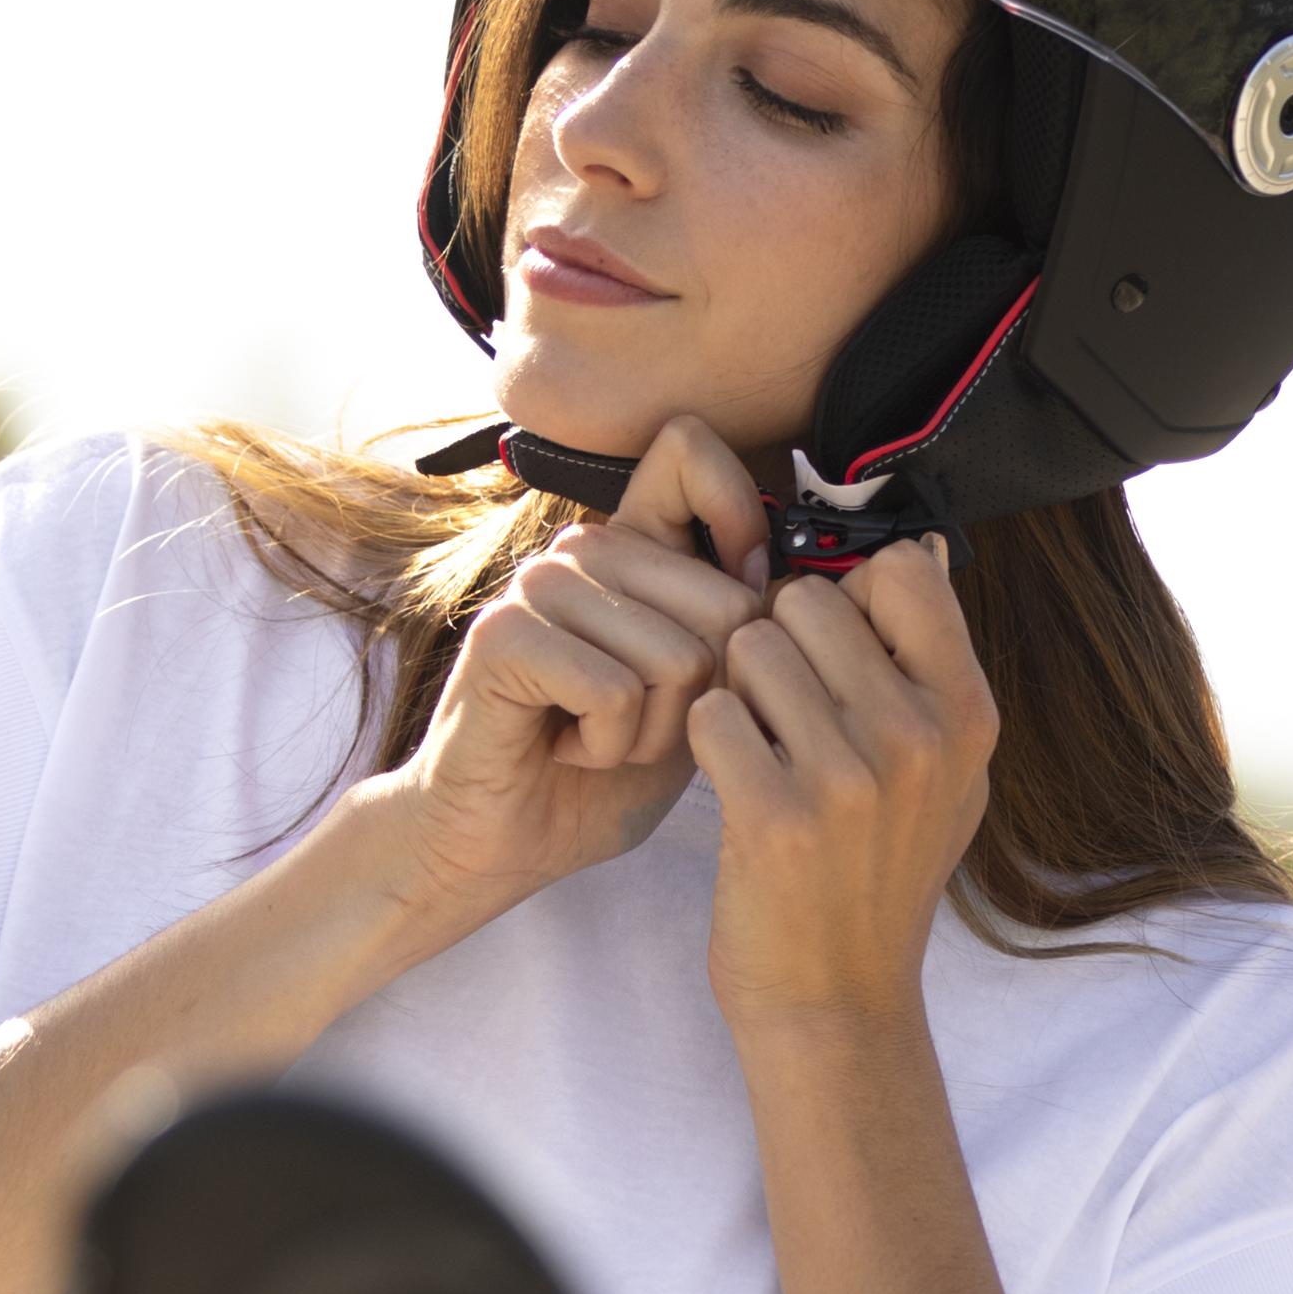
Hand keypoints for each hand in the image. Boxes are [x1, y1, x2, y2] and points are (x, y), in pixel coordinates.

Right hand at [348, 418, 771, 937]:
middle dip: (703, 698)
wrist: (501, 843)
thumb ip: (738, 629)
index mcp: (630, 546)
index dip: (739, 519)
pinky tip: (566, 749)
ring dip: (652, 733)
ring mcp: (537, 586)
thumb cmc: (602, 774)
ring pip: (678, 656)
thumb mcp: (696, 696)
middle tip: (637, 724)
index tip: (730, 615)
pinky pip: (615, 692)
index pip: (690, 449)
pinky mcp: (504, 635)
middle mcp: (581, 549)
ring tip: (599, 740)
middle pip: (726, 602)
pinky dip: (607, 747)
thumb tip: (791, 577)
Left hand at [690, 537, 996, 1021]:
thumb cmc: (877, 875)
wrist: (836, 998)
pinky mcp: (774, 815)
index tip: (833, 647)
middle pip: (809, 598)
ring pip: (749, 647)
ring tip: (761, 748)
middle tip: (782, 710)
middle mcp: (920, 736)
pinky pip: (709, 711)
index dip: (850, 595)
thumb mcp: (946, 774)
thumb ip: (933, 666)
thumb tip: (921, 548)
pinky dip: (706, 738)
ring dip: (737, 688)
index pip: (902, 568)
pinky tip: (731, 782)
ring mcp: (849, 778)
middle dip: (780, 641)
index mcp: (969, 712)